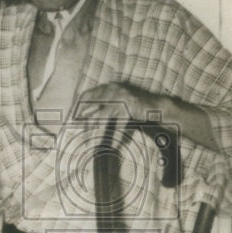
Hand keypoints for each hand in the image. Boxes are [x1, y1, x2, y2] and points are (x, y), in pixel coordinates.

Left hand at [75, 82, 216, 149]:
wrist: (158, 108)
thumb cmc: (136, 110)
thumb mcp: (117, 108)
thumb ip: (103, 110)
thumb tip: (85, 119)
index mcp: (109, 87)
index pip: (87, 95)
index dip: (79, 107)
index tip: (73, 119)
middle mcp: (114, 89)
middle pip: (92, 104)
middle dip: (85, 120)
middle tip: (82, 133)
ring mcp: (122, 96)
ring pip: (103, 114)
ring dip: (97, 128)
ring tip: (94, 140)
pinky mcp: (130, 105)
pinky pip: (118, 122)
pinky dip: (115, 135)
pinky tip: (114, 145)